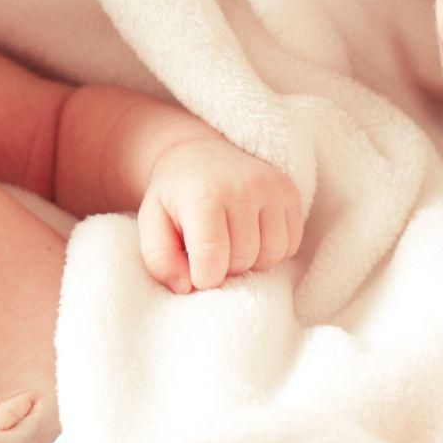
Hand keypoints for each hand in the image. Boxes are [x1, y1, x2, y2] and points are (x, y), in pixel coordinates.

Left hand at [138, 137, 304, 292]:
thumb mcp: (151, 223)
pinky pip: (291, 244)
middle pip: (244, 259)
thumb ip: (159, 259)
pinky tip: (252, 237)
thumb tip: (184, 287)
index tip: (196, 274)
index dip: (204, 277)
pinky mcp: (289, 192)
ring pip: (272, 255)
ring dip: (252, 262)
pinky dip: (272, 251)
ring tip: (231, 245)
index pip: (212, 256)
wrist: (199, 154)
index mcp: (204, 194)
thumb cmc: (174, 197)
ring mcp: (271, 188)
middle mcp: (242, 187)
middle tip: (211, 252)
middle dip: (226, 268)